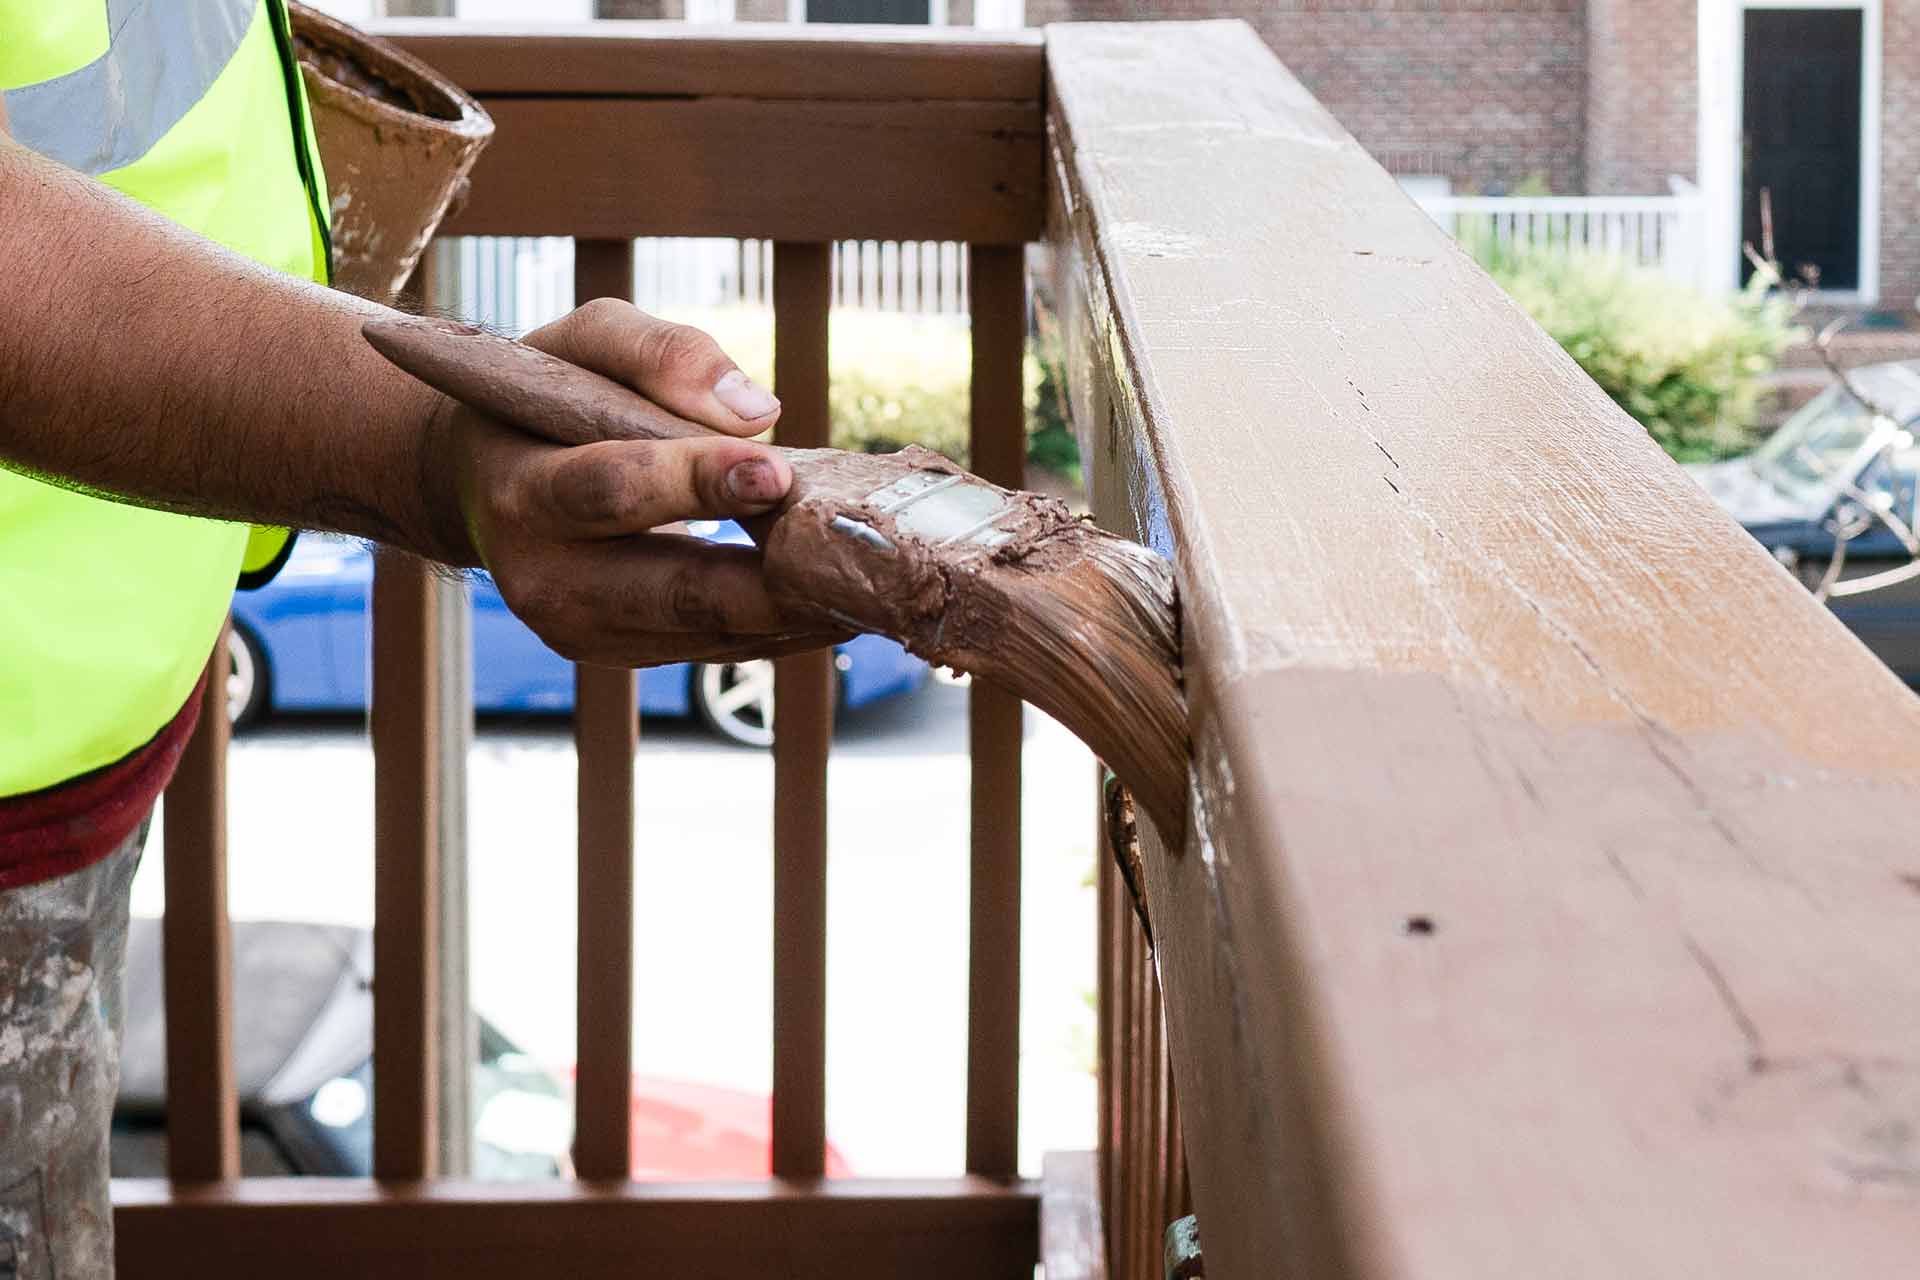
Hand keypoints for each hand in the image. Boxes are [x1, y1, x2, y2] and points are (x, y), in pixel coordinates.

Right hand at [442, 300, 848, 666]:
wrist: (482, 483)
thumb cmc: (541, 398)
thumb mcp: (585, 341)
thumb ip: (661, 353)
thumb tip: (758, 412)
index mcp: (523, 492)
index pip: (615, 489)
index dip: (697, 483)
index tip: (776, 472)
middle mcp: (547, 580)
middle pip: (677, 589)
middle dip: (775, 577)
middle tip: (861, 558)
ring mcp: (588, 632)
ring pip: (715, 632)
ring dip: (804, 610)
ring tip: (879, 579)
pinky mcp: (629, 655)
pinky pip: (726, 646)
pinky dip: (791, 624)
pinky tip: (849, 596)